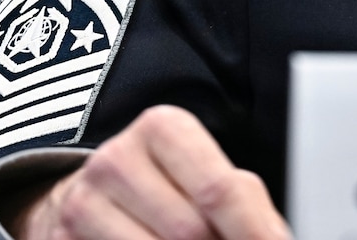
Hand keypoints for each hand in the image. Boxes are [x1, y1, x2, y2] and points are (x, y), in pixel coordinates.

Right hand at [10, 105, 290, 238]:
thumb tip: (274, 238)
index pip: (221, 191)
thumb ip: (242, 201)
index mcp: (163, 128)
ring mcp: (82, 204)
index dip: (255, 232)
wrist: (84, 196)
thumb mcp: (203, 174)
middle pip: (191, 232)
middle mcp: (116, 160)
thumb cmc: (164, 184)